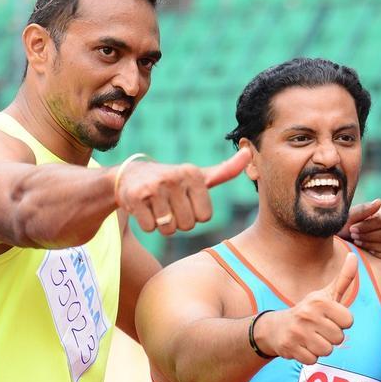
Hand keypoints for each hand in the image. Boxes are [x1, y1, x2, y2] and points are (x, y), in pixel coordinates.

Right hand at [115, 147, 251, 235]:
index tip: (185, 200)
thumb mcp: (199, 175)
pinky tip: (144, 208)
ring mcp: (153, 187)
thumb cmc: (173, 181)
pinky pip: (150, 228)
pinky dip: (147, 224)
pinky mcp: (134, 197)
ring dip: (162, 224)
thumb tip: (249, 152)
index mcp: (193, 173)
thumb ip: (225, 170)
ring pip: (168, 229)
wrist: (131, 176)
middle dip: (179, 221)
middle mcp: (174, 178)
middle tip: (169, 204)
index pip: (205, 217)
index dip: (195, 214)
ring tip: (157, 206)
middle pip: (188, 225)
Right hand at [256, 253, 356, 364]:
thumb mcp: (326, 294)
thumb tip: (354, 256)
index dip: (341, 323)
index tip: (330, 318)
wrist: (276, 327)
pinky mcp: (289, 348)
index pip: (349, 321)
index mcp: (320, 301)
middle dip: (331, 337)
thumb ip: (344, 278)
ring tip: (311, 338)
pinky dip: (309, 356)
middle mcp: (307, 315)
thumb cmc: (309, 311)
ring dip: (321, 347)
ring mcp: (297, 332)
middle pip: (339, 338)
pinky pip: (313, 360)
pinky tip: (302, 346)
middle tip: (319, 330)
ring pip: (327, 350)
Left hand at [340, 199, 380, 260]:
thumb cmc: (344, 226)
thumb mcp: (348, 217)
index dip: (367, 226)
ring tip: (358, 243)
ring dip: (372, 246)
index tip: (352, 228)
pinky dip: (380, 256)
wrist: (341, 241)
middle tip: (354, 237)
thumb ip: (362, 209)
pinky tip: (368, 254)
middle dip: (368, 237)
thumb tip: (378, 201)